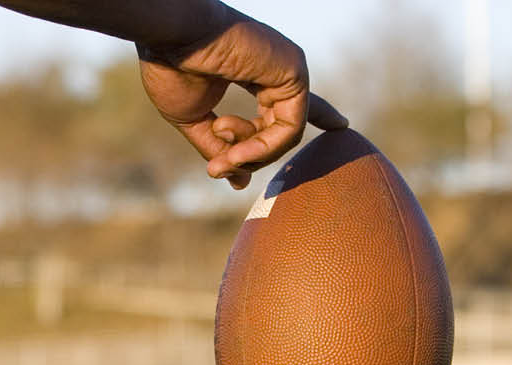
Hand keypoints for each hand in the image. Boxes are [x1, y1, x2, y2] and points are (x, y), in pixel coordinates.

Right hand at [136, 9, 348, 188]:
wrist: (170, 37)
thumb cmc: (173, 68)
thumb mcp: (194, 120)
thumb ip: (219, 148)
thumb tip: (238, 181)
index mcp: (254, 70)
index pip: (287, 98)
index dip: (317, 112)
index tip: (341, 124)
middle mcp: (276, 67)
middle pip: (280, 128)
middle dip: (249, 155)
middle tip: (216, 168)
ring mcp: (288, 68)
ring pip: (286, 135)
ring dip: (251, 156)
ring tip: (222, 159)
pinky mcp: (295, 71)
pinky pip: (291, 129)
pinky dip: (263, 149)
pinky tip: (237, 152)